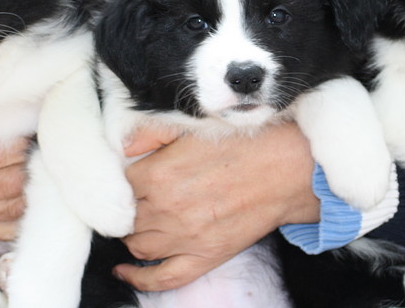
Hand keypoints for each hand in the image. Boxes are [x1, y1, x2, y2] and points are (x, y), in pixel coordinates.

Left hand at [115, 121, 318, 290]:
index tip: (125, 180)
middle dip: (125, 210)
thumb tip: (121, 148)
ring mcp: (185, 237)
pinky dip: (139, 278)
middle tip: (132, 200)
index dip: (119, 183)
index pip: (118, 187)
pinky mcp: (205, 256)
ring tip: (136, 224)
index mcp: (157, 174)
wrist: (286, 167)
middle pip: (125, 218)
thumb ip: (150, 134)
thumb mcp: (192, 127)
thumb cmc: (242, 142)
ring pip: (138, 246)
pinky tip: (125, 271)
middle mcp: (165, 209)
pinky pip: (163, 277)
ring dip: (131, 236)